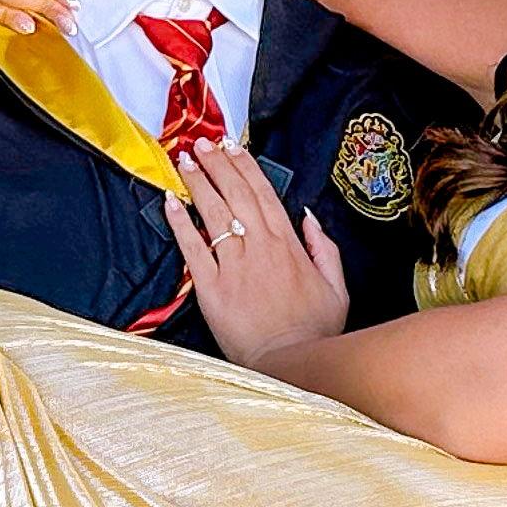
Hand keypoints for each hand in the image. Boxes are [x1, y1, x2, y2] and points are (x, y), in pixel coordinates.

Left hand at [165, 135, 349, 364]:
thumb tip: (308, 217)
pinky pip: (192, 248)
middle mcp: (260, 248)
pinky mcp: (212, 288)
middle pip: (235, 194)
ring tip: (185, 158)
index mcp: (289, 245)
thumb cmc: (314, 332)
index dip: (245, 167)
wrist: (290, 364)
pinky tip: (169, 202)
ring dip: (198, 183)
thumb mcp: (336, 287)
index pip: (263, 194)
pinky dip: (180, 223)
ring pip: (213, 214)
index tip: (232, 146)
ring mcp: (234, 266)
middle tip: (202, 142)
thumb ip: (323, 248)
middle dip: (217, 164)